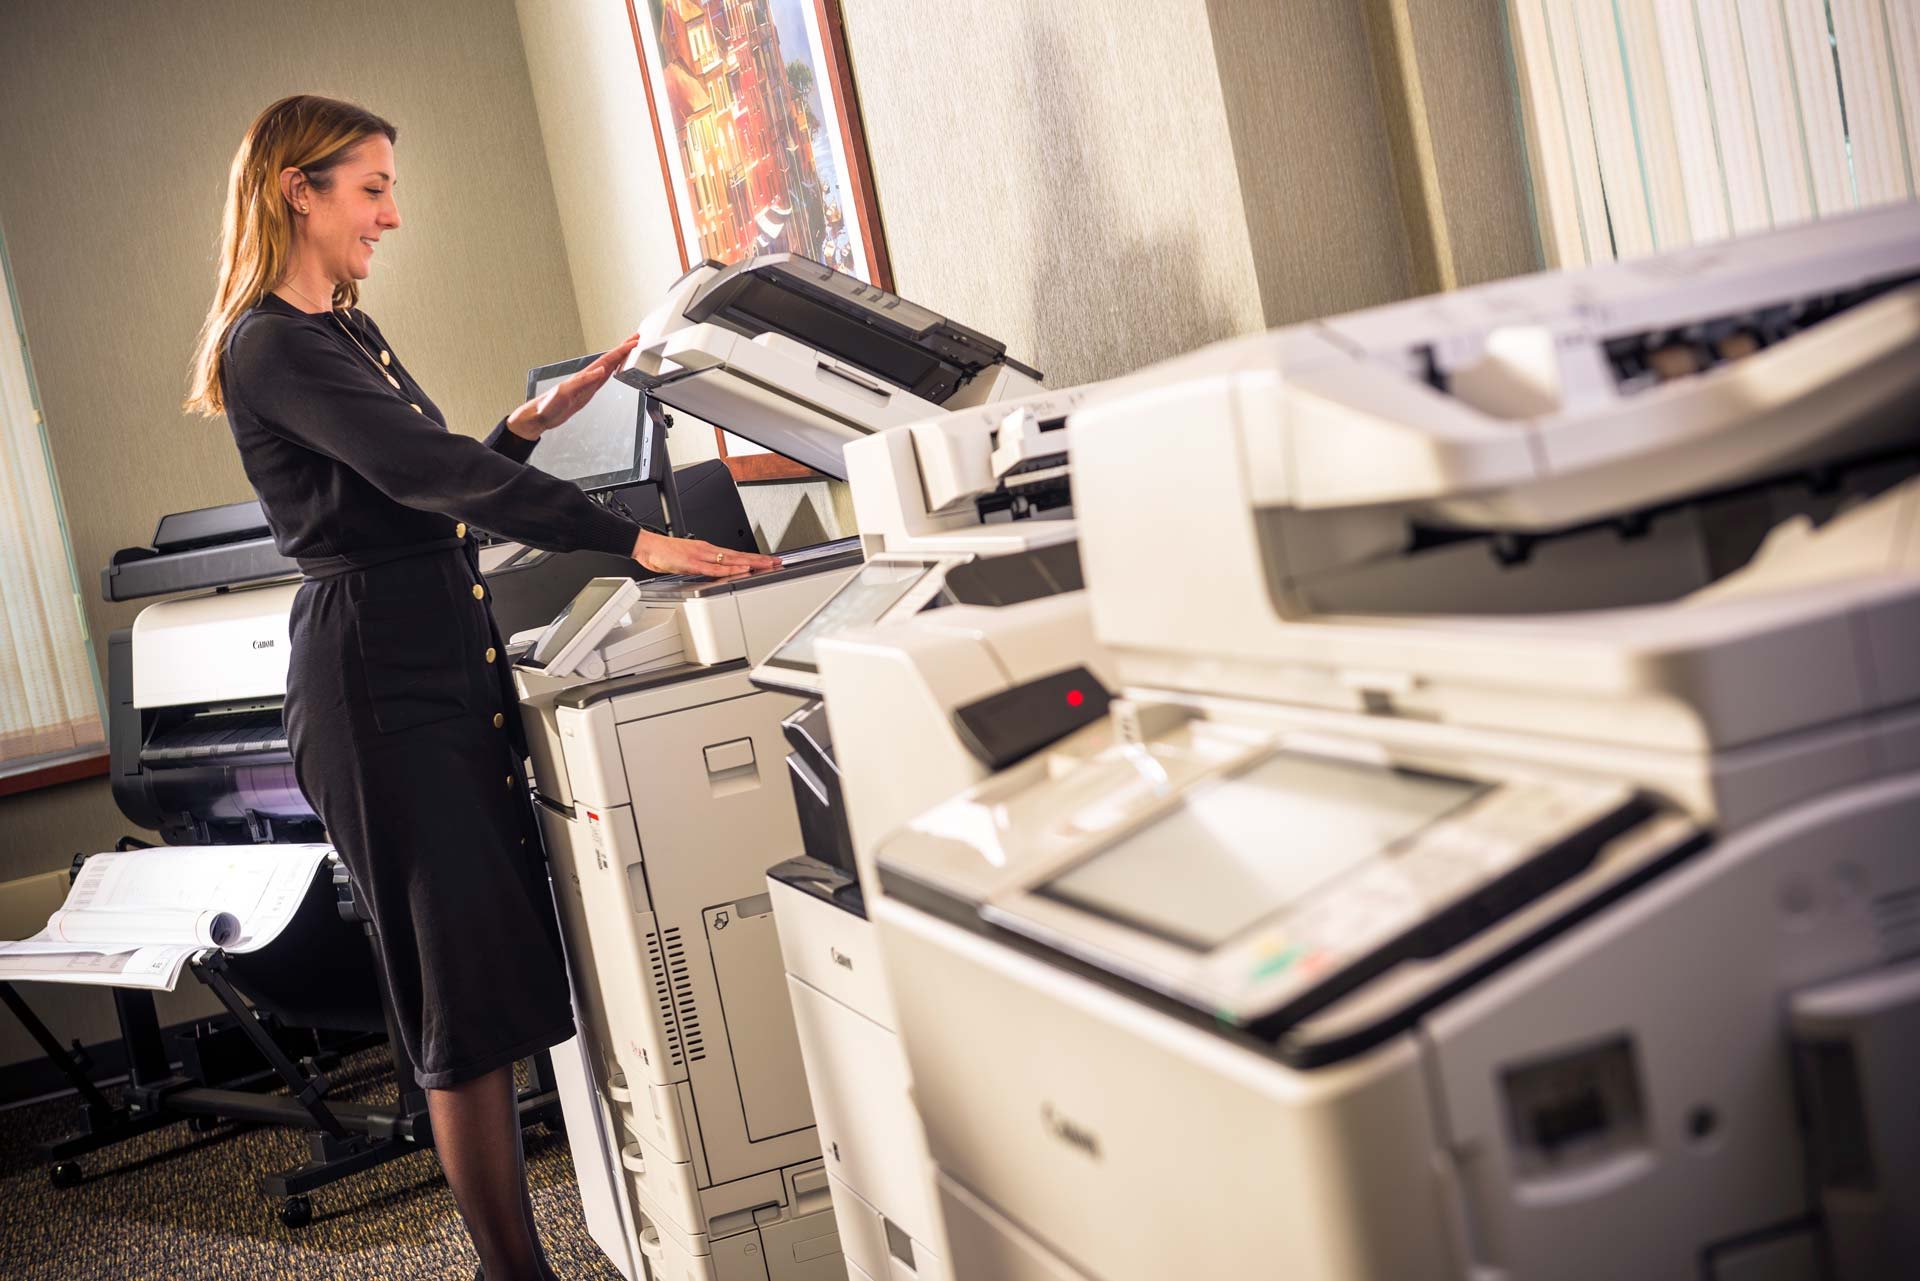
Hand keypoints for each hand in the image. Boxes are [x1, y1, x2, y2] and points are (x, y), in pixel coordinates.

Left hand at [507, 332, 641, 440]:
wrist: (540, 416)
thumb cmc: (548, 405)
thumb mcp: (565, 392)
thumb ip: (583, 381)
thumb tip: (601, 370)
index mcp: (583, 376)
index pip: (606, 359)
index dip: (620, 351)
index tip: (633, 342)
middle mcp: (587, 377)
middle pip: (609, 359)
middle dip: (623, 348)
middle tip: (636, 338)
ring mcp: (587, 384)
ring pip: (608, 366)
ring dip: (620, 357)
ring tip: (630, 350)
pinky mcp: (586, 392)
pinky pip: (604, 378)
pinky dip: (613, 371)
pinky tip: (616, 369)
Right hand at [633, 531, 781, 578]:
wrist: (647, 546)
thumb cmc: (664, 554)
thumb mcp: (688, 560)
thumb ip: (703, 566)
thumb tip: (715, 572)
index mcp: (708, 550)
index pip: (736, 554)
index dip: (753, 557)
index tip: (768, 560)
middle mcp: (708, 550)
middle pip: (739, 555)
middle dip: (759, 559)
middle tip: (777, 561)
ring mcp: (701, 556)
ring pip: (731, 560)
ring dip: (750, 562)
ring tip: (767, 565)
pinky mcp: (692, 563)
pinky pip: (714, 567)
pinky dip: (730, 568)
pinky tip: (741, 569)